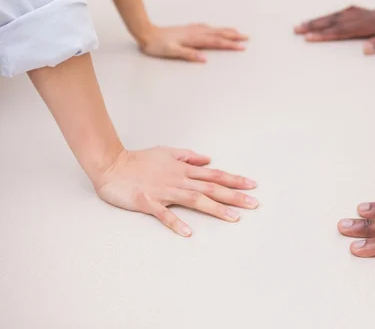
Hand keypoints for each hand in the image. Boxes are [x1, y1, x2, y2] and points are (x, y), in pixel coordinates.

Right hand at [93, 146, 257, 236]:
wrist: (110, 164)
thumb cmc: (138, 160)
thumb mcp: (167, 152)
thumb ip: (188, 157)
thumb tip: (208, 159)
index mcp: (183, 170)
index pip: (215, 174)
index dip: (235, 180)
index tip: (253, 185)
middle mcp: (178, 180)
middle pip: (211, 188)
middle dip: (234, 196)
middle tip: (254, 204)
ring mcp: (163, 191)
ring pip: (194, 199)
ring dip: (215, 208)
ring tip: (233, 218)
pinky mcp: (147, 202)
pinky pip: (163, 214)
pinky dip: (176, 222)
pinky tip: (188, 232)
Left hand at [137, 23, 248, 61]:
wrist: (146, 33)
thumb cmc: (157, 45)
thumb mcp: (172, 52)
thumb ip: (189, 54)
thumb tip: (205, 59)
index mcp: (194, 39)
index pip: (216, 42)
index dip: (230, 45)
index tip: (242, 47)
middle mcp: (196, 32)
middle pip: (219, 34)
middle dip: (234, 36)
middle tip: (247, 37)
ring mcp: (192, 29)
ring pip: (214, 30)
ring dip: (227, 31)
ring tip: (238, 32)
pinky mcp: (188, 29)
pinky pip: (207, 28)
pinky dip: (215, 28)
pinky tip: (215, 29)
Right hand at [294, 2, 374, 54]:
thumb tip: (365, 50)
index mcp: (369, 25)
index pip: (342, 31)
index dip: (325, 35)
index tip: (309, 37)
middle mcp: (363, 17)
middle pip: (334, 21)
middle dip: (314, 25)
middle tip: (296, 29)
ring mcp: (364, 14)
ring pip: (337, 16)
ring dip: (320, 20)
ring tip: (304, 23)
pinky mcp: (366, 13)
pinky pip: (344, 13)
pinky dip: (332, 15)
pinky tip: (328, 18)